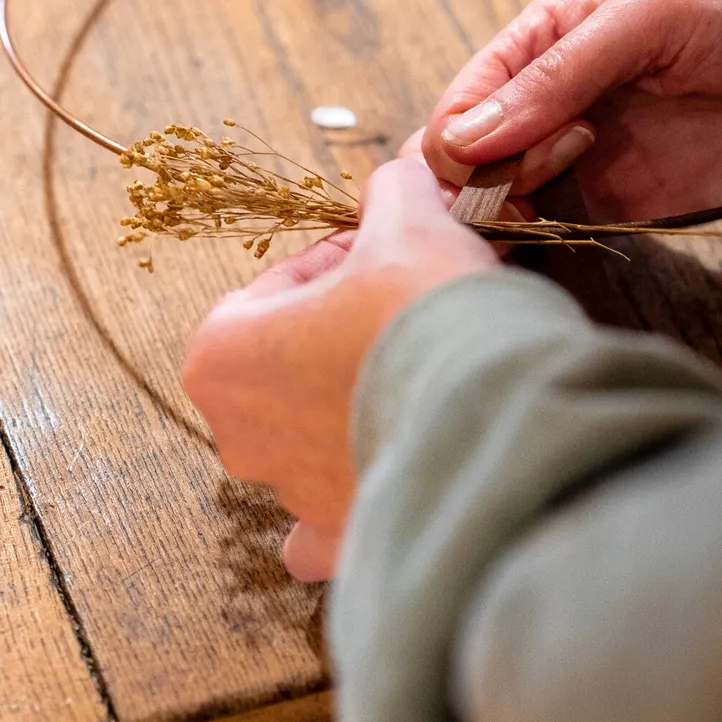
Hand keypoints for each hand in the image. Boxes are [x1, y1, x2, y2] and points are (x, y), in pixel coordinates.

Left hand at [182, 160, 497, 581]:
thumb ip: (391, 192)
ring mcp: (291, 498)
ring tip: (432, 374)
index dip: (341, 260)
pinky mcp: (346, 541)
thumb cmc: (430, 316)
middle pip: (292, 362)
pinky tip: (398, 470)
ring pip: (315, 439)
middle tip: (414, 307)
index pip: (278, 285)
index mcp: (224, 355)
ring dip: (362, 405)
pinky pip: (333, 529)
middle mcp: (241, 437)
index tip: (389, 256)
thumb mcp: (409, 220)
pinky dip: (359, 503)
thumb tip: (399, 181)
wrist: (497, 416)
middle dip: (345, 335)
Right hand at [422, 0, 721, 221]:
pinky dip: (544, 248)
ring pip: (512, 203)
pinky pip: (565, 232)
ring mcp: (593, 157)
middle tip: (528, 194)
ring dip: (506, 224)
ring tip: (538, 223)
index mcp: (547, 39)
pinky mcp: (632, 205)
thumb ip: (559, 75)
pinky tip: (548, 251)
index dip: (456, 141)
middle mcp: (559, 102)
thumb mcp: (650, 17)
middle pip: (477, 161)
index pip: (465, 100)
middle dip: (478, 188)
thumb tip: (462, 135)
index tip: (479, 168)